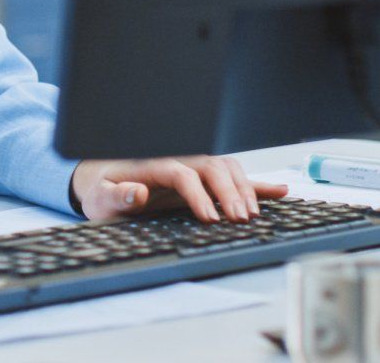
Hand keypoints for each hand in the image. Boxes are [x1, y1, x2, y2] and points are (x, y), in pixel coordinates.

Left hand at [71, 155, 289, 221]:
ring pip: (226, 168)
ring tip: (252, 214)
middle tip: (239, 219)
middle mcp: (178, 160)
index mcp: (154, 164)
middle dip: (229, 192)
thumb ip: (118, 195)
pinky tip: (278, 192)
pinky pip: (232, 177)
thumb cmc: (102, 190)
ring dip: (244, 188)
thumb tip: (139, 193)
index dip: (198, 195)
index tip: (210, 218)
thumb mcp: (101, 197)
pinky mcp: (201, 179)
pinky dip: (256, 184)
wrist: (102, 180)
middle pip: (212, 167)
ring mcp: (191, 167)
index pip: (183, 173)